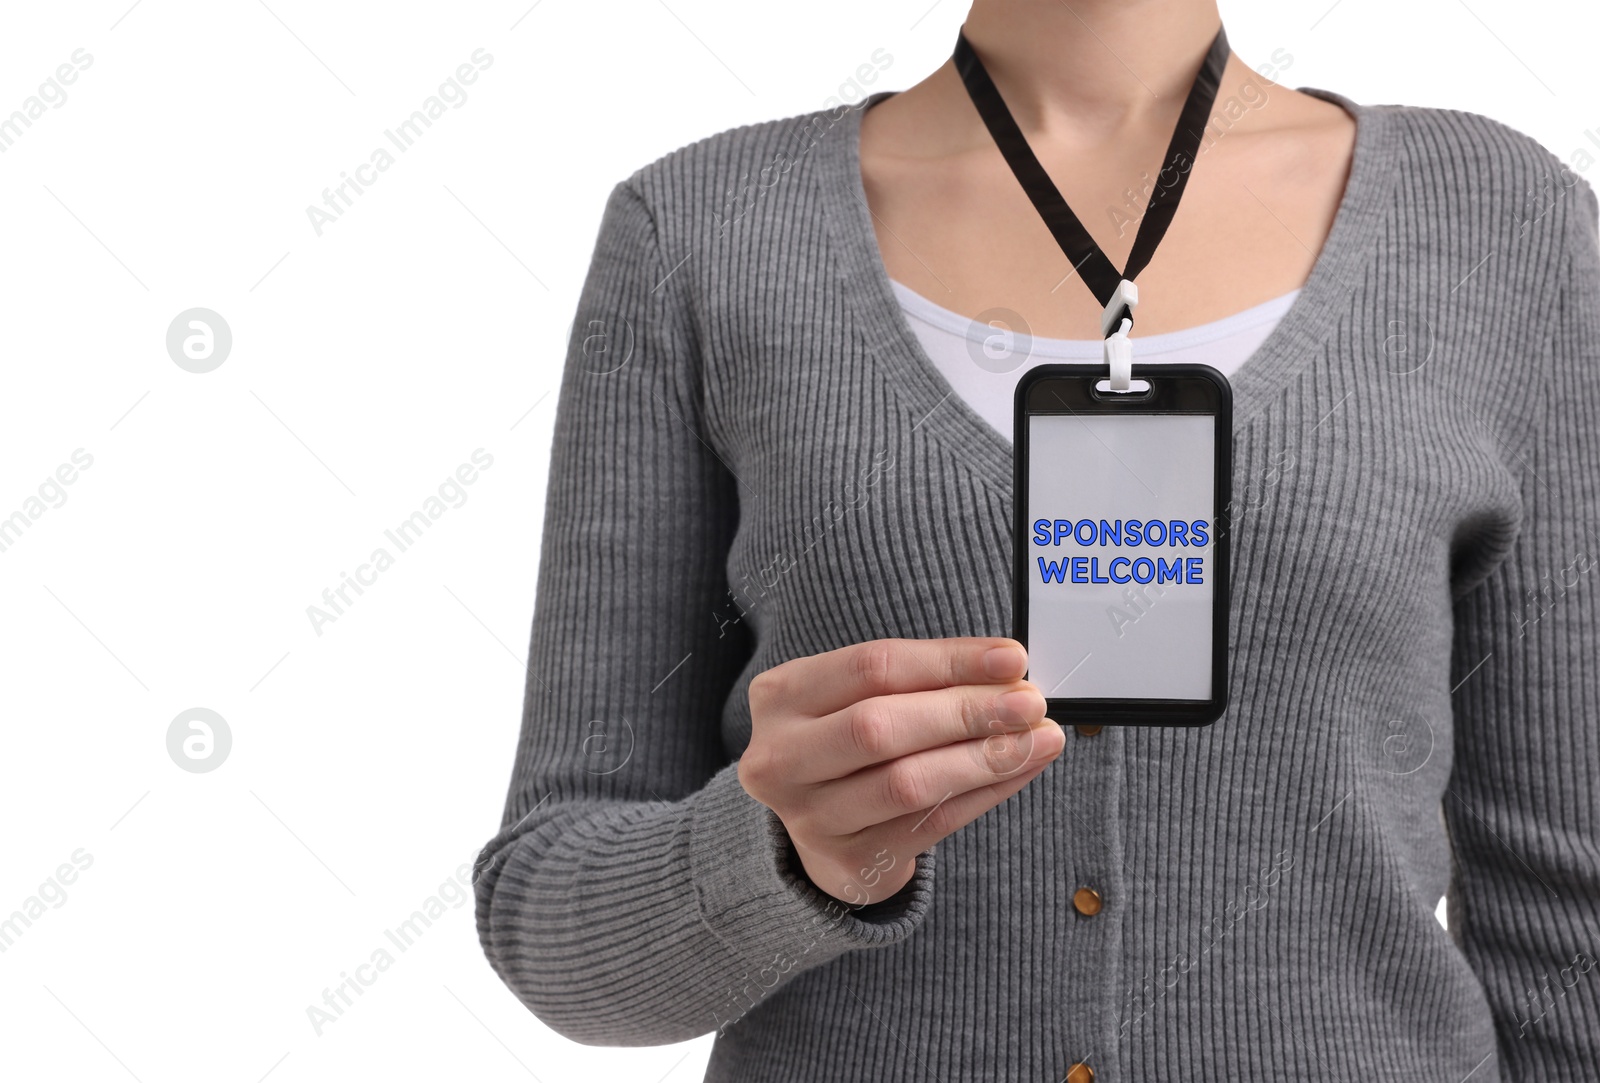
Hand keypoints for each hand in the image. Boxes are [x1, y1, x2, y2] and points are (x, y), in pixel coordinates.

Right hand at [738, 637, 1063, 905]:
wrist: (812, 825)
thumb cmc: (844, 742)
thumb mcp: (853, 696)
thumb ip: (917, 680)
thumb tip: (1006, 670)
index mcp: (781, 696)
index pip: (872, 666)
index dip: (948, 660)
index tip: (1010, 658)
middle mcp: (782, 757)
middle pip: (880, 725)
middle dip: (966, 711)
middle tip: (1029, 701)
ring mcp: (810, 817)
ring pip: (908, 782)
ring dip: (984, 757)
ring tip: (1037, 738)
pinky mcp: (850, 861)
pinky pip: (932, 823)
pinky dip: (985, 793)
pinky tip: (1020, 769)